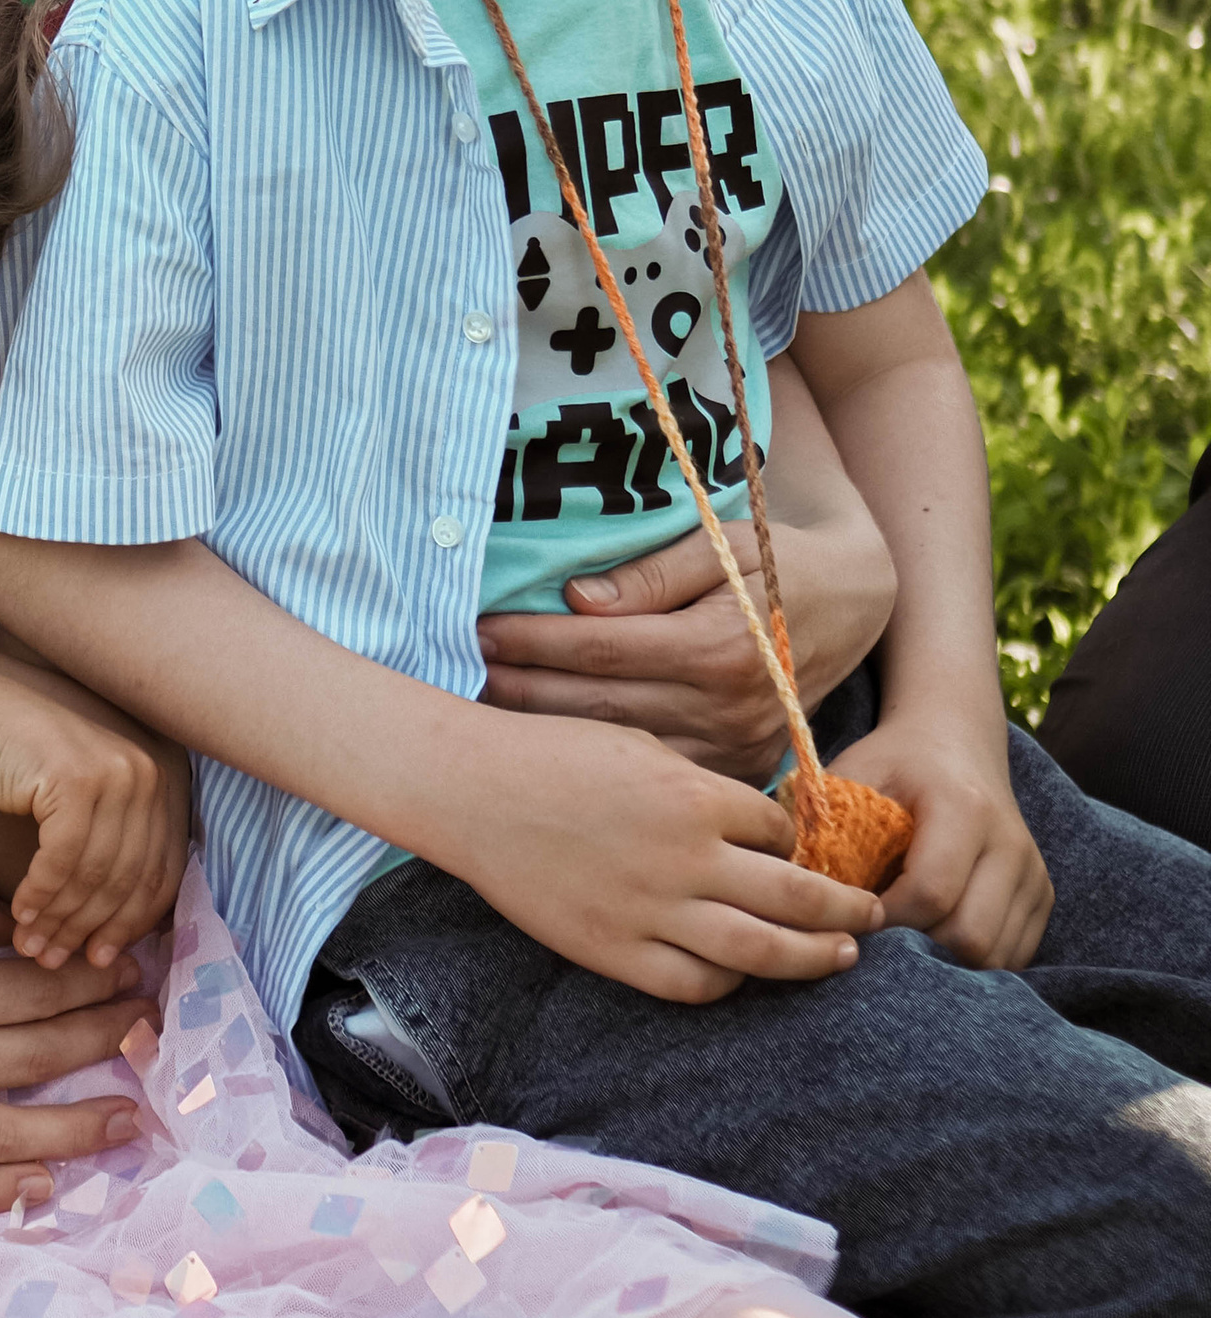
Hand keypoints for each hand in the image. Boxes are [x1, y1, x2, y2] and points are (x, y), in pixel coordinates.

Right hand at [0, 681, 185, 969]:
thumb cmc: (23, 773)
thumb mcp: (82, 810)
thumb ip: (108, 851)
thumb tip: (122, 935)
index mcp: (155, 784)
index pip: (159, 873)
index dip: (129, 925)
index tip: (98, 960)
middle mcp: (143, 774)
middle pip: (127, 878)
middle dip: (88, 929)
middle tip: (55, 961)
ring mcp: (114, 772)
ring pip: (94, 874)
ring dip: (59, 919)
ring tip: (31, 946)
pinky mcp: (76, 778)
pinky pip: (63, 858)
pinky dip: (41, 893)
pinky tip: (19, 914)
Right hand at [0, 862, 155, 1214]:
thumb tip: (15, 913)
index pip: (36, 994)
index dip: (93, 983)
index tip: (134, 972)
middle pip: (37, 1061)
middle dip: (103, 1043)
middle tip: (152, 1032)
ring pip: (7, 1136)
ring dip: (77, 1131)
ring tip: (128, 1122)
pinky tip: (42, 1183)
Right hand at [443, 713, 883, 1002]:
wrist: (472, 790)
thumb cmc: (552, 754)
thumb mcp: (641, 746)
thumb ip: (700, 788)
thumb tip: (752, 825)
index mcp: (694, 797)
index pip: (781, 831)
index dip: (801, 842)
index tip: (810, 852)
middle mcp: (685, 858)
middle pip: (796, 898)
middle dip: (845, 910)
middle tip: (874, 915)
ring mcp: (650, 910)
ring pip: (759, 951)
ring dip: (811, 957)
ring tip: (841, 958)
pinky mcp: (614, 950)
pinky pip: (692, 982)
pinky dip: (728, 982)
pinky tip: (742, 972)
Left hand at [476, 511, 894, 780]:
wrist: (856, 604)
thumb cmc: (779, 562)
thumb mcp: (724, 543)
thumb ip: (651, 573)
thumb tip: (577, 602)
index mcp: (716, 645)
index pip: (597, 646)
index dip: (531, 639)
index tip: (478, 629)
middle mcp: (725, 706)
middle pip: (596, 705)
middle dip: (520, 687)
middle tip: (461, 672)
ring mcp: (735, 748)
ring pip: (618, 747)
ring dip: (547, 730)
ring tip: (486, 708)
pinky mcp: (740, 770)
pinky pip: (658, 775)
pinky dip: (600, 761)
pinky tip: (551, 747)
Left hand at [831, 716, 1051, 968]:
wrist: (956, 741)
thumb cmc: (892, 764)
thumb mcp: (852, 778)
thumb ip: (826, 831)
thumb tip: (797, 897)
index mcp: (963, 807)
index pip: (931, 893)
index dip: (885, 921)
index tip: (849, 920)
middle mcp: (1010, 842)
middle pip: (969, 936)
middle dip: (917, 952)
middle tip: (875, 944)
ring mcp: (1033, 873)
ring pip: (996, 957)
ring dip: (945, 965)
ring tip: (902, 946)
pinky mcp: (1043, 896)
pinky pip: (1012, 957)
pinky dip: (971, 964)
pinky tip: (934, 942)